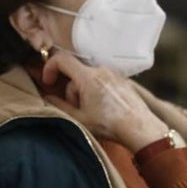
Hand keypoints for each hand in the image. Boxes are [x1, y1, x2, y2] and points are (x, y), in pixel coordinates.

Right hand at [41, 50, 167, 151]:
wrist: (139, 127)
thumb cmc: (109, 124)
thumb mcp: (79, 118)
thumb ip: (59, 106)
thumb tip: (47, 97)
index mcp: (87, 77)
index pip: (62, 59)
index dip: (50, 67)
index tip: (48, 82)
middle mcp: (100, 70)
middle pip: (75, 73)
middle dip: (71, 89)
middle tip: (76, 108)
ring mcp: (112, 73)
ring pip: (88, 77)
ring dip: (84, 91)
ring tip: (92, 110)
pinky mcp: (121, 79)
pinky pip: (102, 79)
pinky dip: (96, 90)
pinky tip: (104, 107)